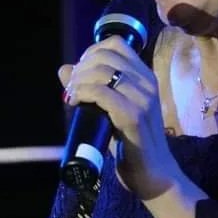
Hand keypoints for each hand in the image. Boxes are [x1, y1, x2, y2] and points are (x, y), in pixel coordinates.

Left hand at [58, 37, 184, 199]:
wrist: (152, 173)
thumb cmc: (131, 142)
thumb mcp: (110, 109)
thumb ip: (91, 88)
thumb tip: (64, 69)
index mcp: (145, 76)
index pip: (116, 44)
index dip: (91, 52)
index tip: (79, 71)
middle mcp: (147, 82)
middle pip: (106, 55)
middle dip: (81, 67)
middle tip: (71, 86)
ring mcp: (143, 98)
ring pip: (103, 72)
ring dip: (79, 81)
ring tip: (71, 96)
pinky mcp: (134, 116)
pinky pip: (102, 93)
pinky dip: (83, 94)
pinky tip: (75, 102)